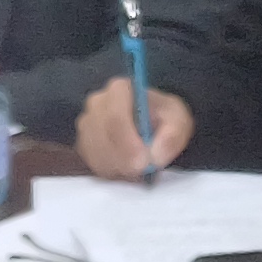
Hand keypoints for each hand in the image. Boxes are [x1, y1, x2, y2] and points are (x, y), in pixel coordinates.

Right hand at [76, 78, 192, 180]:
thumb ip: (173, 135)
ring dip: (119, 167)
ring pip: (96, 153)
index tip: (144, 161)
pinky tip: (127, 168)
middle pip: (102, 137)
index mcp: (119, 89)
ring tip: (140, 168)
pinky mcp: (83, 144)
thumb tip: (156, 156)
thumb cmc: (163, 118)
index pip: (115, 117)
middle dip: (125, 160)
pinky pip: (92, 164)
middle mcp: (96, 103)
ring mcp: (86, 124)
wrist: (152, 126)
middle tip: (144, 171)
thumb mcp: (178, 120)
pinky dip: (111, 172)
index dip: (128, 143)